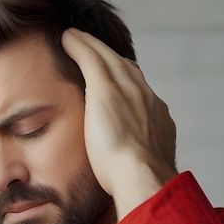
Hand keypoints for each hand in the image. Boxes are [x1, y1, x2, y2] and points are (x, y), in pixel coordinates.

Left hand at [61, 28, 177, 218]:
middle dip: (111, 60)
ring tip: (78, 39)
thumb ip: (139, 166)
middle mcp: (147, 98)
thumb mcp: (143, 171)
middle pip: (127, 70)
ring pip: (108, 59)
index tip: (117, 84)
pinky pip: (90, 57)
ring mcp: (128, 90)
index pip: (140, 94)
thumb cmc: (138, 185)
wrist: (141, 177)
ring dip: (93, 47)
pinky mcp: (106, 88)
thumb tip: (133, 176)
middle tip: (96, 53)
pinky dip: (79, 46)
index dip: (127, 86)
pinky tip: (67, 39)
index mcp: (157, 119)